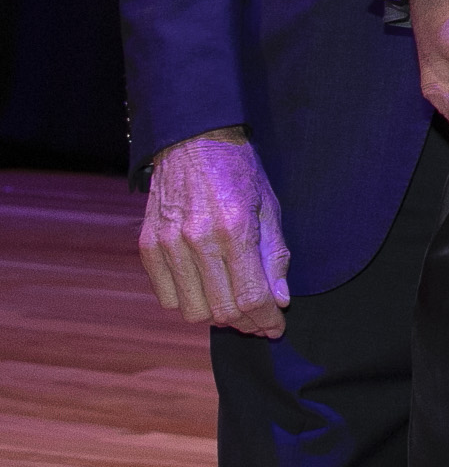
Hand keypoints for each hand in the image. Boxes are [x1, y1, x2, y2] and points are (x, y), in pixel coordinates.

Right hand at [139, 129, 290, 337]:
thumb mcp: (270, 206)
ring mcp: (168, 245)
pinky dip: (189, 301)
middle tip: (260, 319)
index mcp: (234, 228)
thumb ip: (275, 255)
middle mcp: (197, 240)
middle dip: (247, 322)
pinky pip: (168, 297)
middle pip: (222, 311)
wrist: (193, 140)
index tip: (277, 326)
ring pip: (192, 311)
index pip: (251, 296)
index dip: (267, 319)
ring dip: (217, 315)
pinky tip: (207, 287)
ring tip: (235, 302)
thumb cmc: (239, 171)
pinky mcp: (148, 247)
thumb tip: (281, 300)